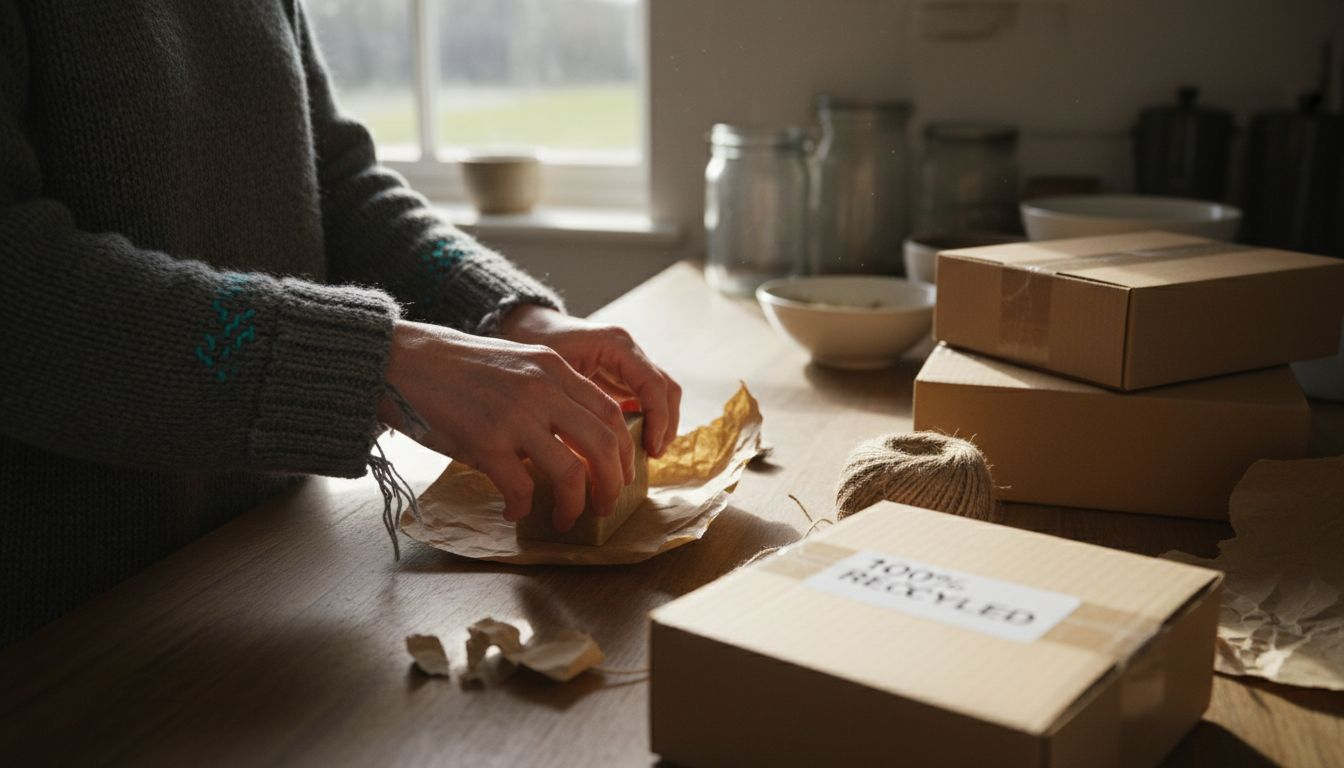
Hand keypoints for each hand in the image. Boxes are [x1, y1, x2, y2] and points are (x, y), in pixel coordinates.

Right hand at [378, 320, 634, 531]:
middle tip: (606, 505)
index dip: (623, 450)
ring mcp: (515, 416)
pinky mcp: (485, 442)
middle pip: (603, 445)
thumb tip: (576, 439)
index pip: (610, 413)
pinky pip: (521, 489)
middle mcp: (541, 389)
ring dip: (575, 505)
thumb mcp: (516, 363)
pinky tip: (514, 511)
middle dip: (612, 484)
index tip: (620, 473)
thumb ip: (550, 391)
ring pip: (571, 473)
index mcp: (553, 368)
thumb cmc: (456, 368)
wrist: (403, 361)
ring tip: (568, 518)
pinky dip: (523, 508)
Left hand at [498, 305, 680, 456]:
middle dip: (665, 424)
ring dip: (660, 424)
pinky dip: (647, 420)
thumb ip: (571, 402)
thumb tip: (586, 448)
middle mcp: (628, 351)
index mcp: (615, 345)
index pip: (654, 385)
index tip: (650, 449)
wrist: (524, 327)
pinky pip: (646, 398)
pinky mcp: (622, 375)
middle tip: (652, 455)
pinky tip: (631, 444)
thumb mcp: (549, 374)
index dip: (658, 420)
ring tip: (646, 454)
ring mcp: (628, 362)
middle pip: (667, 389)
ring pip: (662, 394)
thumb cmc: (532, 346)